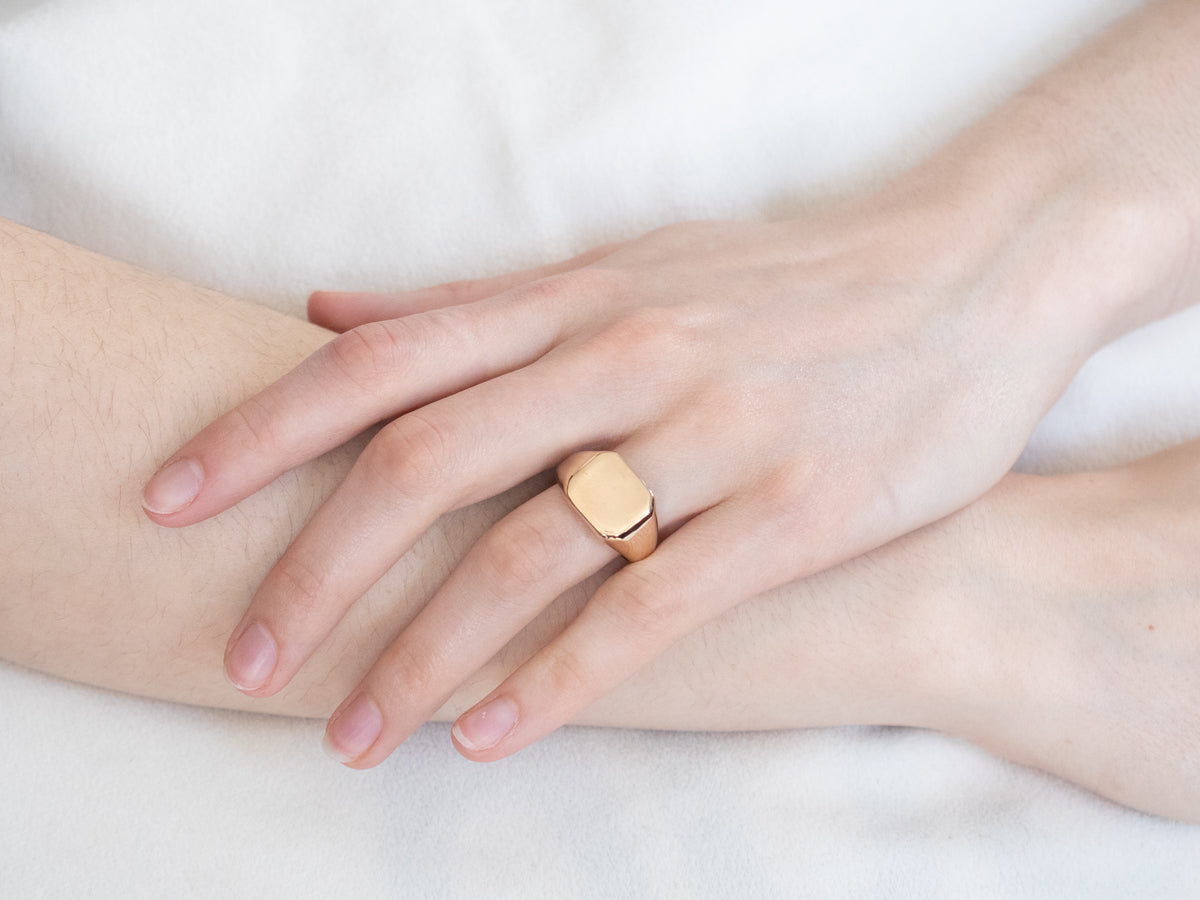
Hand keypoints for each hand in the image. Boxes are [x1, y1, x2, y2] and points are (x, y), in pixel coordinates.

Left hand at [142, 146, 1148, 766]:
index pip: (379, 359)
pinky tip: (493, 738)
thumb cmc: (785, 280)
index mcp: (573, 293)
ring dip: (424, 651)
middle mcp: (626, 352)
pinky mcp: (797, 504)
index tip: (170, 500)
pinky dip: (560, 680)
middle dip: (317, 567)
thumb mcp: (624, 266)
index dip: (260, 429)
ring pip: (529, 548)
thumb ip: (474, 303)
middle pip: (425, 461)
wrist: (973, 270)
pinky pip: (655, 606)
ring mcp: (713, 427)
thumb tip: (327, 309)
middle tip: (244, 652)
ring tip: (353, 730)